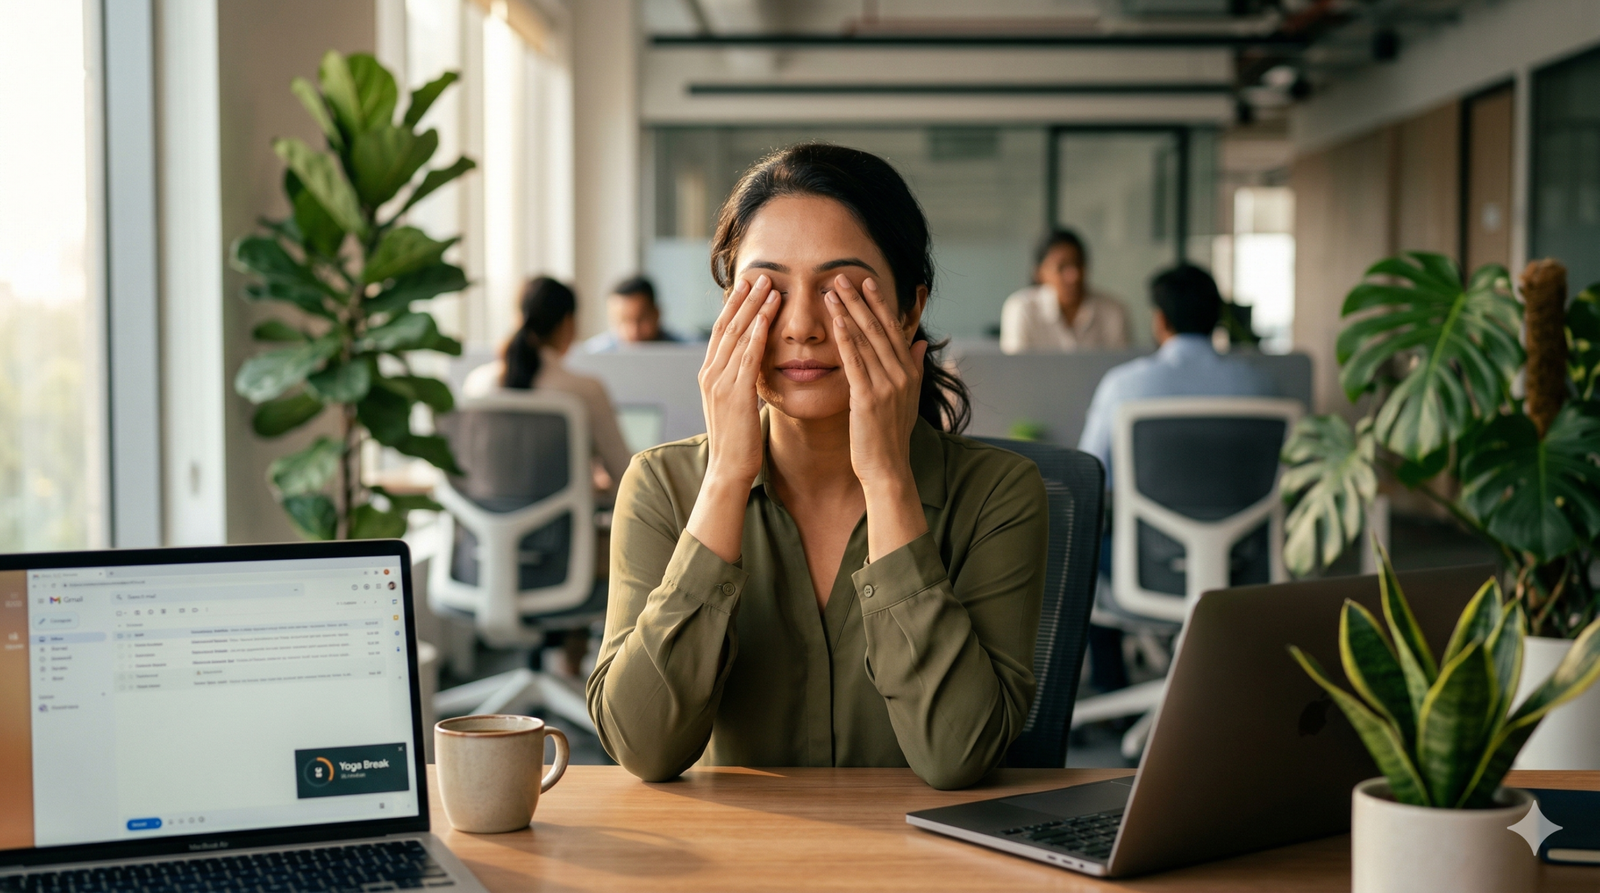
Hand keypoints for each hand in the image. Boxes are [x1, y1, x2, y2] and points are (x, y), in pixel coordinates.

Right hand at [698, 275, 778, 489]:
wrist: (728, 470)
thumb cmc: (736, 441)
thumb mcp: (733, 405)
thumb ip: (737, 382)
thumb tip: (750, 367)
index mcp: (708, 375)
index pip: (719, 332)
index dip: (732, 306)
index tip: (746, 286)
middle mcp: (709, 374)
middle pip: (726, 326)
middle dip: (743, 299)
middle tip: (759, 275)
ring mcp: (719, 382)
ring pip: (737, 335)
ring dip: (754, 308)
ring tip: (769, 286)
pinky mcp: (735, 393)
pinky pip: (747, 356)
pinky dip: (757, 332)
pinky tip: (768, 315)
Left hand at [826, 274, 929, 558]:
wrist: (887, 470)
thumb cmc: (890, 437)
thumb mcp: (908, 399)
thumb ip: (915, 367)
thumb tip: (923, 341)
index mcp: (909, 372)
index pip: (893, 330)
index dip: (880, 304)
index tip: (867, 281)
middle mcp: (902, 374)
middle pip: (879, 328)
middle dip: (861, 300)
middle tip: (845, 275)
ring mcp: (886, 385)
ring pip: (866, 339)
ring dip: (849, 312)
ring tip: (833, 290)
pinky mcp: (868, 397)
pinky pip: (855, 361)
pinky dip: (846, 338)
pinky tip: (835, 320)